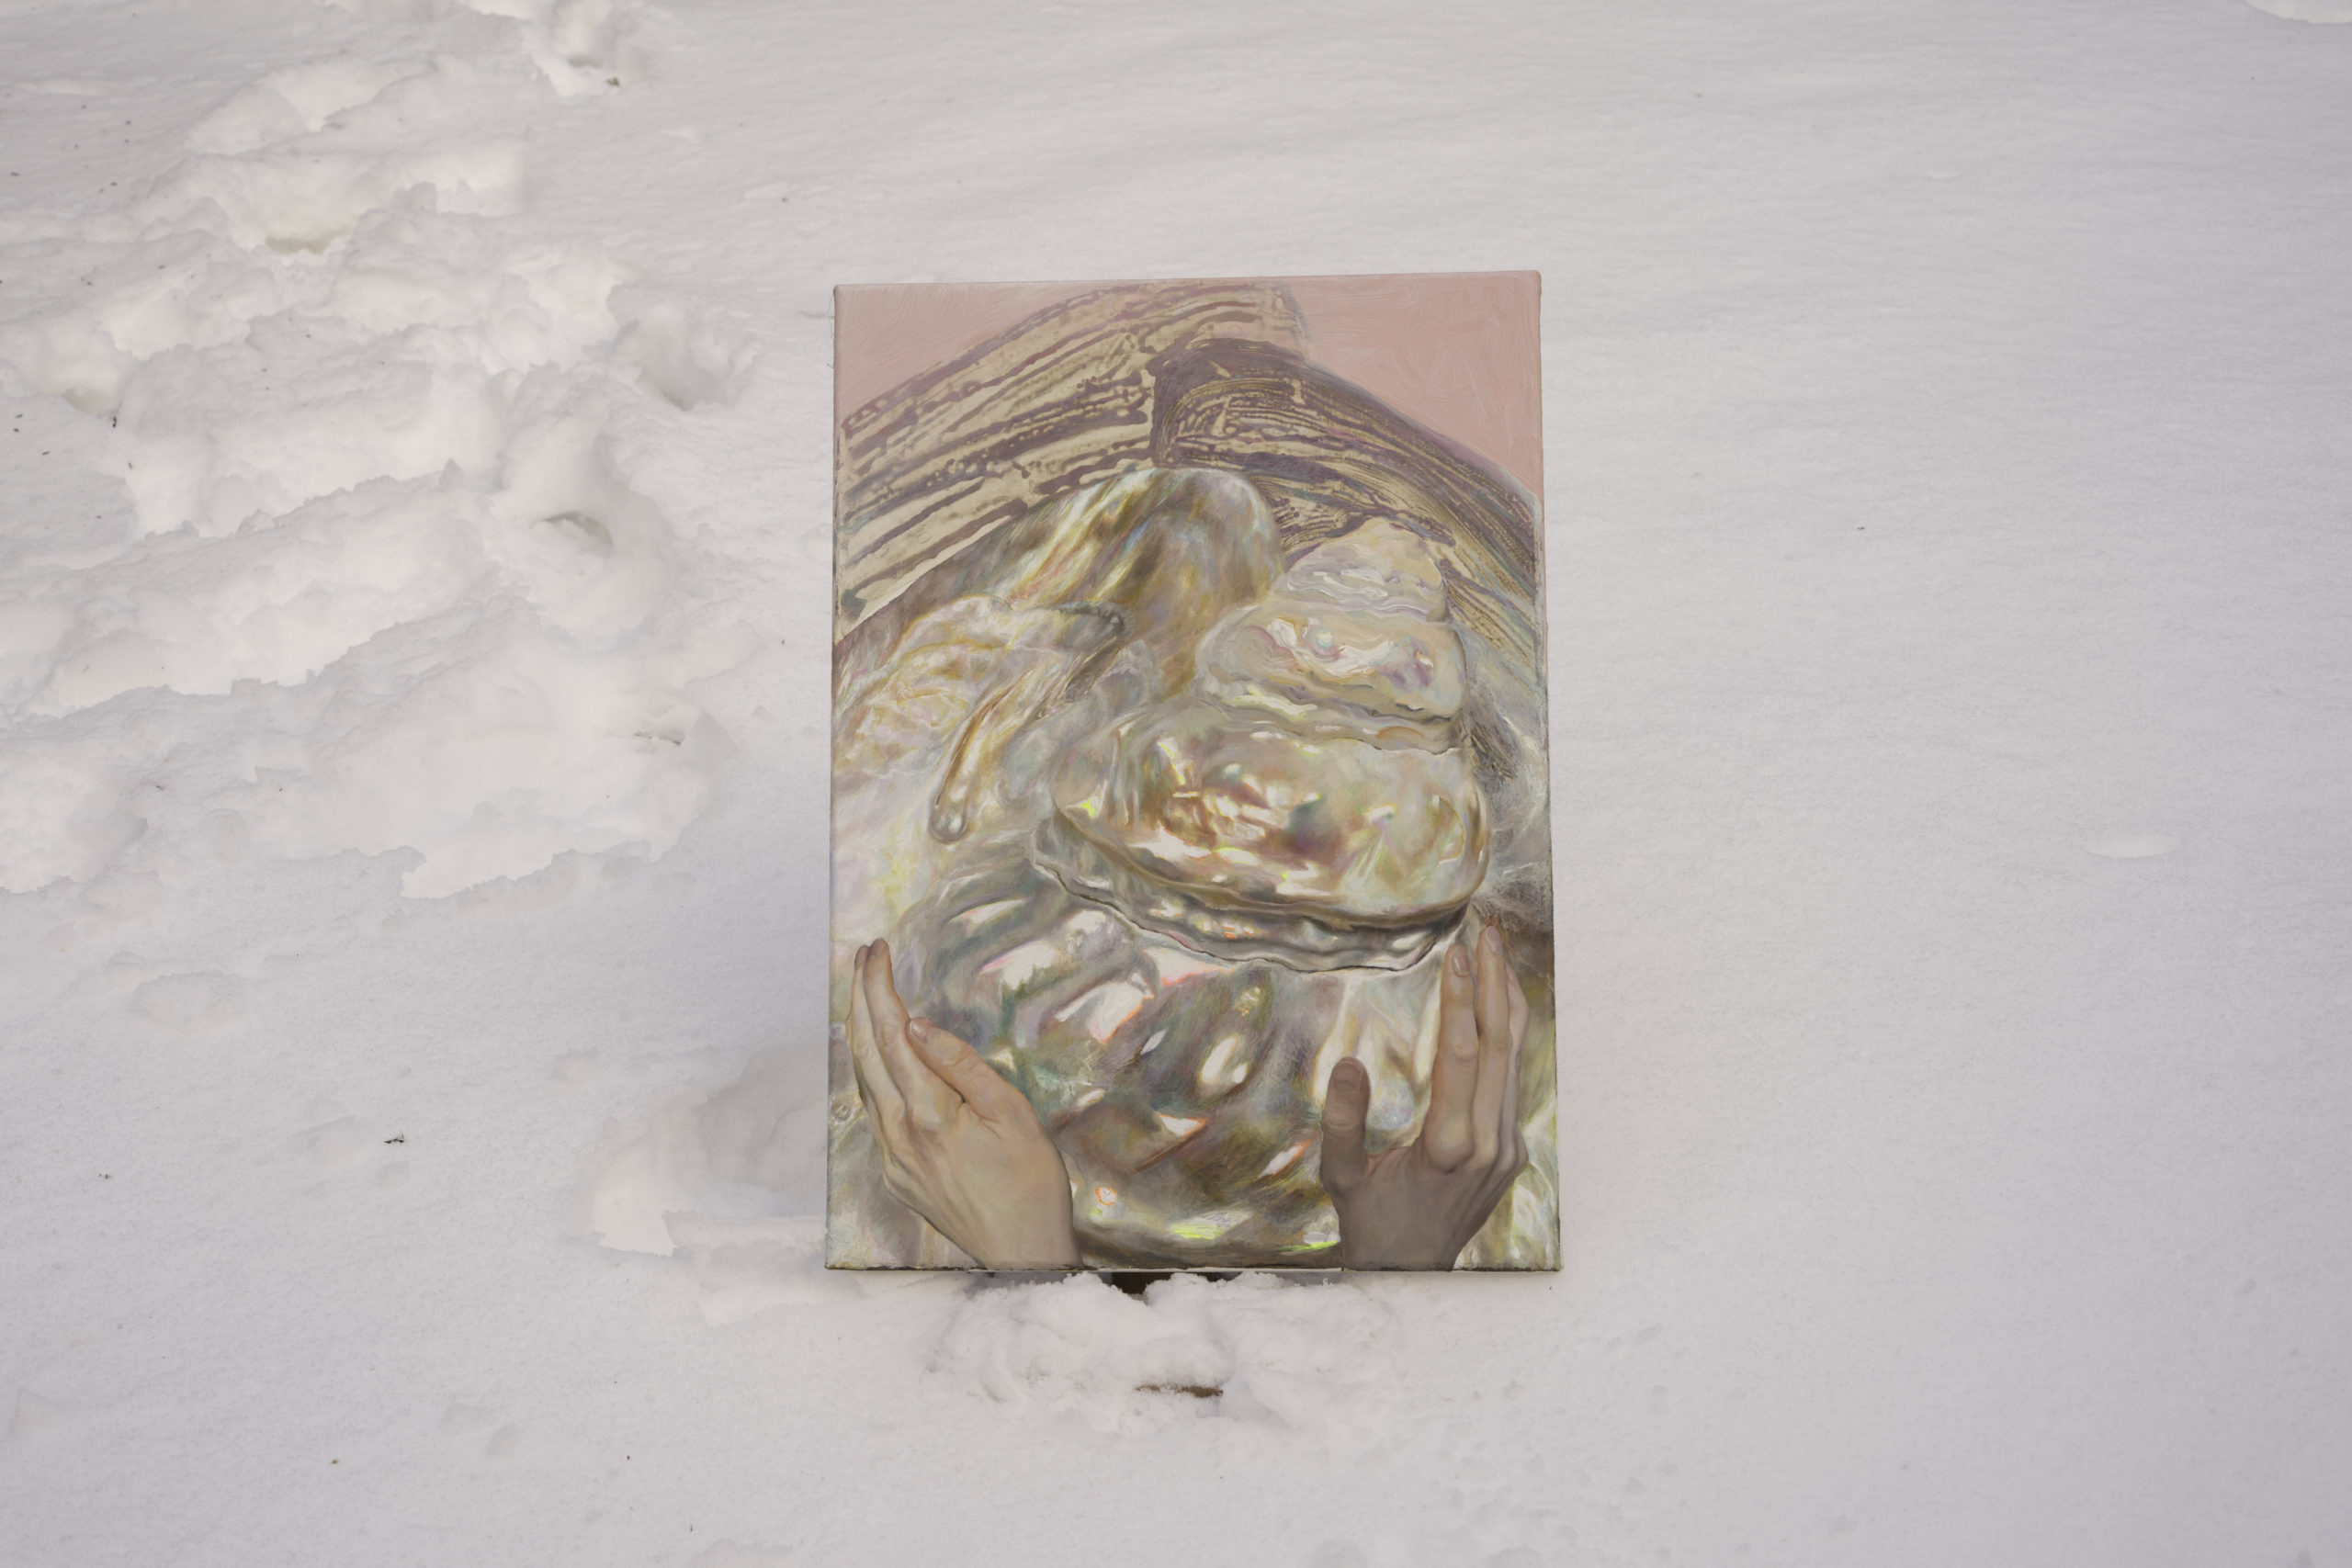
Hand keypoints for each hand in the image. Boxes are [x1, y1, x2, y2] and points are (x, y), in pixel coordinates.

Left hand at [847, 939, 1080, 1269]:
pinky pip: (874, 1109)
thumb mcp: (1012, 1115)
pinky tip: (878, 1053)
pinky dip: (871, 1069)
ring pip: (863, 1081)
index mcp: (928, 1116)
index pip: (891, 1036)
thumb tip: (918, 1026)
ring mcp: (891, 1157)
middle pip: (864, 1052)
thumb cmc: (1031, 1185)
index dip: (879, 988)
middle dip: (861, 998)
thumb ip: (961, 1067)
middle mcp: (897, 1136)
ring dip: (861, 1031)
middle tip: (864, 955)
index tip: (877, 950)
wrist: (1021, 1255)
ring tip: (865, 991)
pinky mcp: (895, 1173)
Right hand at [1322, 922, 1529, 1268]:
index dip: (1461, 1001)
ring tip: (1498, 955)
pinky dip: (1507, 1036)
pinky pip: (1513, 1080)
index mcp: (1449, 1147)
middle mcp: (1489, 1144)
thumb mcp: (1342, 1179)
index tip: (1459, 956)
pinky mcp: (1511, 1151)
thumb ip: (1345, 1124)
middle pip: (1500, 1047)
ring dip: (1506, 1004)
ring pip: (1515, 1061)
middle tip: (1489, 934)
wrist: (1413, 1274)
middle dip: (1495, 985)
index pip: (1462, 1056)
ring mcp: (1507, 1147)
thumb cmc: (1371, 1226)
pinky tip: (1498, 1006)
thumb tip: (1347, 1066)